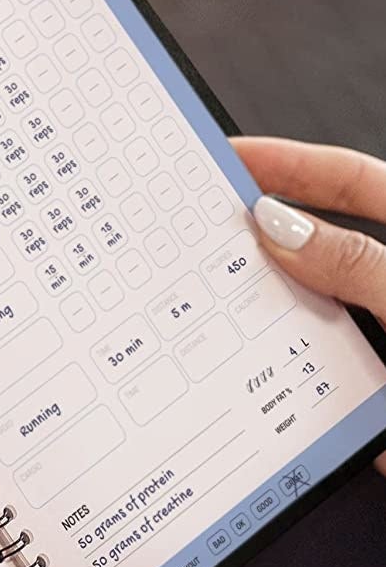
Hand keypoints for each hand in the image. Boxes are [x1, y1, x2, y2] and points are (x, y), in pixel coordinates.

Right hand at [235, 135, 385, 474]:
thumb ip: (359, 263)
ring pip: (310, 321)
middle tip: (198, 239)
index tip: (228, 159)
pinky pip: (316, 387)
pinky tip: (255, 394)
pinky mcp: (376, 407)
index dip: (289, 163)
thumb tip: (283, 226)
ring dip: (266, 322)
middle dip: (259, 240)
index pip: (348, 182)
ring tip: (212, 318)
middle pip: (319, 248)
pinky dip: (286, 392)